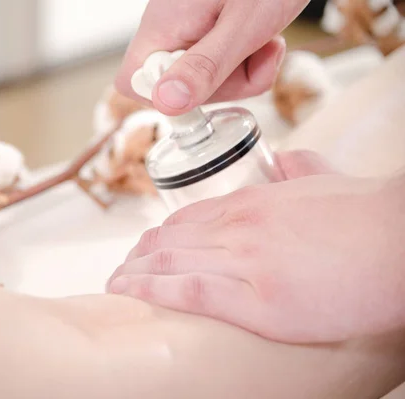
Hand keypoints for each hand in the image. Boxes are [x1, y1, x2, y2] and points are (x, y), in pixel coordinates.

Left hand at [107, 151, 404, 342]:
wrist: (402, 241)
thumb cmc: (370, 214)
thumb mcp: (326, 180)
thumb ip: (300, 168)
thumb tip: (286, 159)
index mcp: (253, 203)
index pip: (188, 218)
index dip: (159, 235)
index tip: (145, 247)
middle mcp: (240, 228)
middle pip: (171, 240)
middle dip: (139, 256)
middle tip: (120, 269)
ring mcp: (245, 263)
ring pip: (170, 263)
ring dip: (135, 274)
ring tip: (115, 283)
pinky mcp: (259, 302)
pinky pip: (190, 291)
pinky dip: (152, 291)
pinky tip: (128, 291)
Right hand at [115, 0, 309, 114]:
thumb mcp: (242, 26)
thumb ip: (205, 67)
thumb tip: (166, 103)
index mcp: (163, 25)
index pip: (132, 82)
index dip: (163, 99)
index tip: (203, 89)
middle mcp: (169, 29)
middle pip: (177, 89)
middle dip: (222, 86)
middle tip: (252, 58)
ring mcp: (189, 31)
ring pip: (205, 81)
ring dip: (243, 75)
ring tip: (265, 43)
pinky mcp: (209, 32)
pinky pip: (221, 68)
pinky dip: (249, 64)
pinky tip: (266, 41)